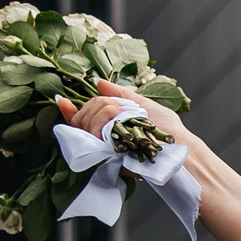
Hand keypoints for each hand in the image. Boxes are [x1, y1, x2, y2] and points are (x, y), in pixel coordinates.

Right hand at [53, 77, 194, 149]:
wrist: (179, 147)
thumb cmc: (168, 130)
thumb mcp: (144, 105)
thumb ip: (120, 94)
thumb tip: (98, 82)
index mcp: (111, 129)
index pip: (82, 120)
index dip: (70, 110)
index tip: (62, 99)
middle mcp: (106, 141)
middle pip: (82, 118)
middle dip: (96, 105)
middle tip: (117, 107)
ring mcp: (105, 150)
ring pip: (85, 124)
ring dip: (102, 111)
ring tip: (121, 113)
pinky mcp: (108, 158)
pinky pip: (92, 135)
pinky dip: (102, 120)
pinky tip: (113, 115)